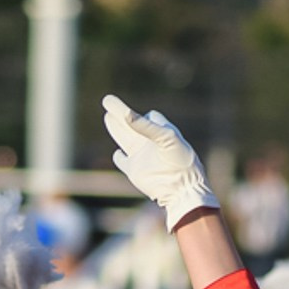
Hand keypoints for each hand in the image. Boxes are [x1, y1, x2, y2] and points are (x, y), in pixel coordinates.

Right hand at [102, 95, 218, 231]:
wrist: (181, 188)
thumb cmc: (180, 161)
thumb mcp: (166, 138)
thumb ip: (146, 127)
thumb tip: (126, 114)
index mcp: (162, 132)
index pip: (150, 117)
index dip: (142, 115)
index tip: (134, 112)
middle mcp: (150, 143)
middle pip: (132, 124)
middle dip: (119, 112)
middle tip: (107, 100)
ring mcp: (142, 156)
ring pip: (125, 138)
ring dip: (116, 127)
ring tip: (107, 115)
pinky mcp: (134, 171)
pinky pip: (123, 161)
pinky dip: (119, 157)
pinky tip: (117, 153)